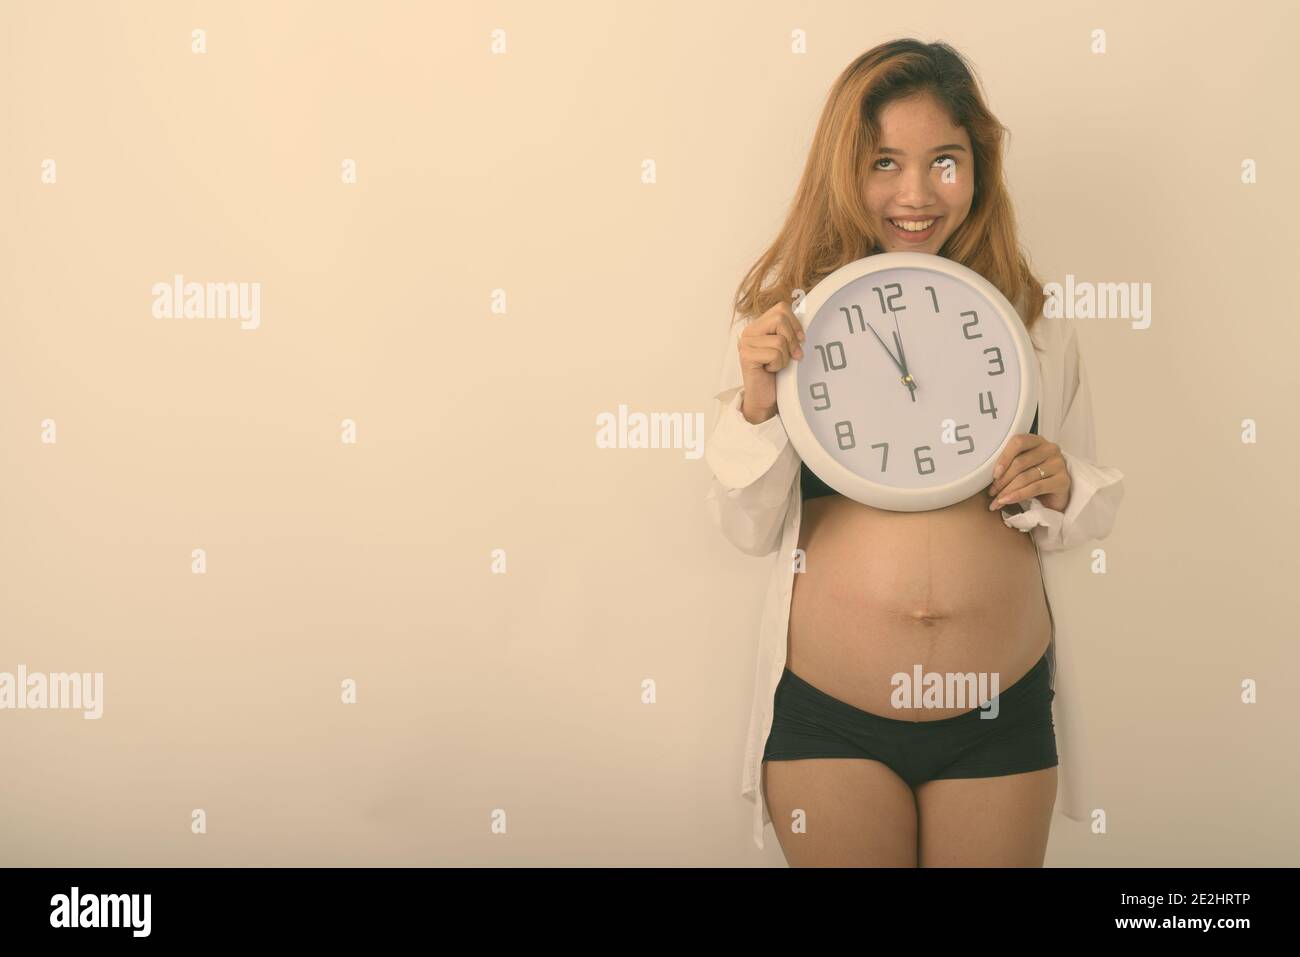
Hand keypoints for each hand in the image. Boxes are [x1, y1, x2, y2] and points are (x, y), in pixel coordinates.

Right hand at [737, 302, 804, 422]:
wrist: (764, 399)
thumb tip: (809, 318)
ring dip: (784, 357)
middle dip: (791, 339)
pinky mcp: (746, 356)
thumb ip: (790, 332)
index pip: (781, 308)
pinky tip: (770, 370)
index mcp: (759, 326)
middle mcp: (749, 331)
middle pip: (780, 318)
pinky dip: (778, 365)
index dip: (795, 323)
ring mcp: (746, 343)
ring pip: (779, 340)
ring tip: (777, 365)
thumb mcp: (786, 348)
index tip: (800, 340)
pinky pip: (774, 354)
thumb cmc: (777, 374)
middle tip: (792, 355)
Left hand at [986, 433, 1069, 511]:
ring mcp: (1058, 464)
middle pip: (1020, 462)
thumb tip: (983, 472)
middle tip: (991, 492)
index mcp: (1037, 440)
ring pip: (1026, 477)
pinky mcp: (1063, 481)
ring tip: (996, 500)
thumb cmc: (1033, 479)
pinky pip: (1036, 487)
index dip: (1004, 457)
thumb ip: (1008, 463)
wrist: (1054, 497)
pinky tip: (1007, 501)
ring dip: (1007, 491)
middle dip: (1002, 480)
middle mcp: (1050, 449)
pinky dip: (1018, 495)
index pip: (1018, 442)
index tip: (994, 474)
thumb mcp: (1020, 468)